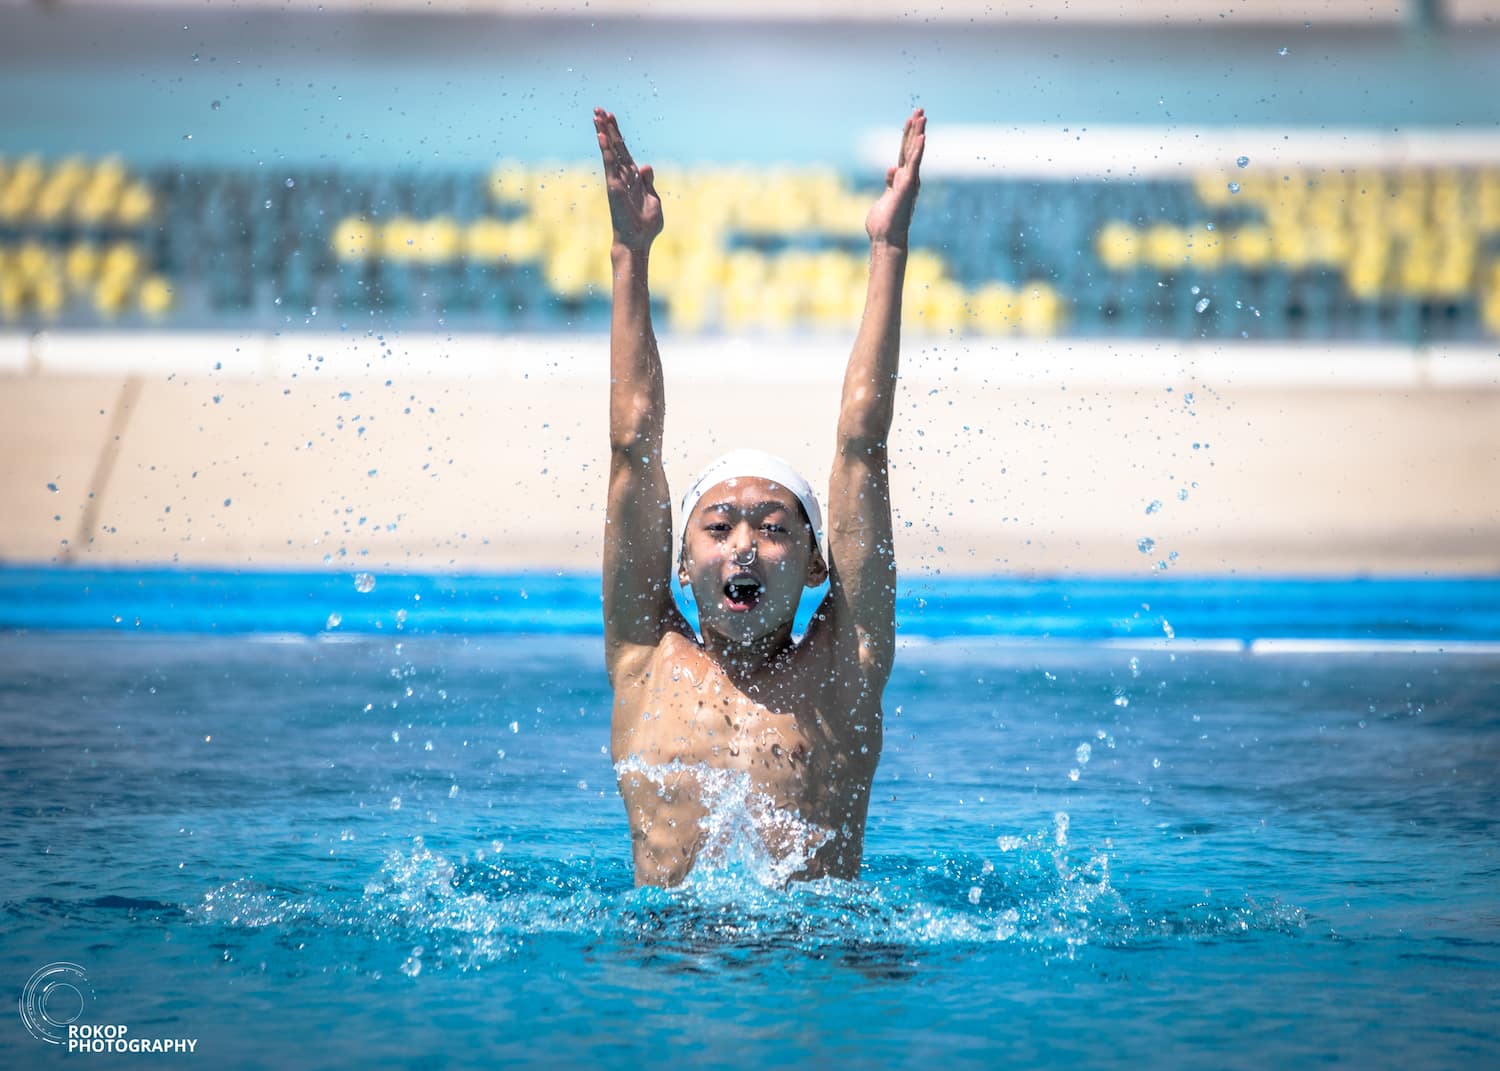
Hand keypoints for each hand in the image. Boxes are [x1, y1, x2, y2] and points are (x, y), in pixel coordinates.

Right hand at [594, 108, 662, 253]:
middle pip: (615, 147)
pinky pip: (610, 165)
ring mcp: (617, 180)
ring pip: (610, 152)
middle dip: (608, 127)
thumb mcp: (653, 200)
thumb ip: (648, 182)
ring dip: (604, 133)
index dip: (618, 134)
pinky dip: (606, 150)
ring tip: (597, 115)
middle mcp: (622, 176)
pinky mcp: (614, 187)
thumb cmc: (645, 226)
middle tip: (599, 109)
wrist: (638, 242)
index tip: (611, 117)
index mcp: (633, 178)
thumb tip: (645, 165)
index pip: (624, 151)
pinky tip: (602, 136)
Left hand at [865, 108, 925, 246]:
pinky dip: (918, 151)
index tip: (911, 118)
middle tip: (920, 110)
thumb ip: (890, 182)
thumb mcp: (886, 197)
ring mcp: (908, 182)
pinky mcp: (906, 187)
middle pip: (911, 149)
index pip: (904, 152)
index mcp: (901, 179)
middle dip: (915, 129)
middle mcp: (908, 178)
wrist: (886, 238)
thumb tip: (891, 168)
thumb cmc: (885, 221)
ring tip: (922, 117)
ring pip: (914, 154)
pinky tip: (922, 138)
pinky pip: (913, 165)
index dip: (907, 135)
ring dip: (918, 135)